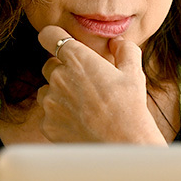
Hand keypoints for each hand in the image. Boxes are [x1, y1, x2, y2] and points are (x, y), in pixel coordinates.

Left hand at [35, 25, 165, 144]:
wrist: (123, 144)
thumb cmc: (130, 107)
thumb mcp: (134, 72)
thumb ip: (124, 49)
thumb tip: (116, 43)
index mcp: (77, 59)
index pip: (50, 35)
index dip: (52, 36)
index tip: (55, 40)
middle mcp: (58, 77)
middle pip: (49, 65)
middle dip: (63, 71)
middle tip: (86, 85)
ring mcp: (50, 101)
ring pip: (47, 91)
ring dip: (59, 95)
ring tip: (83, 107)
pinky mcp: (47, 124)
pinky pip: (48, 115)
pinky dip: (60, 117)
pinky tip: (80, 123)